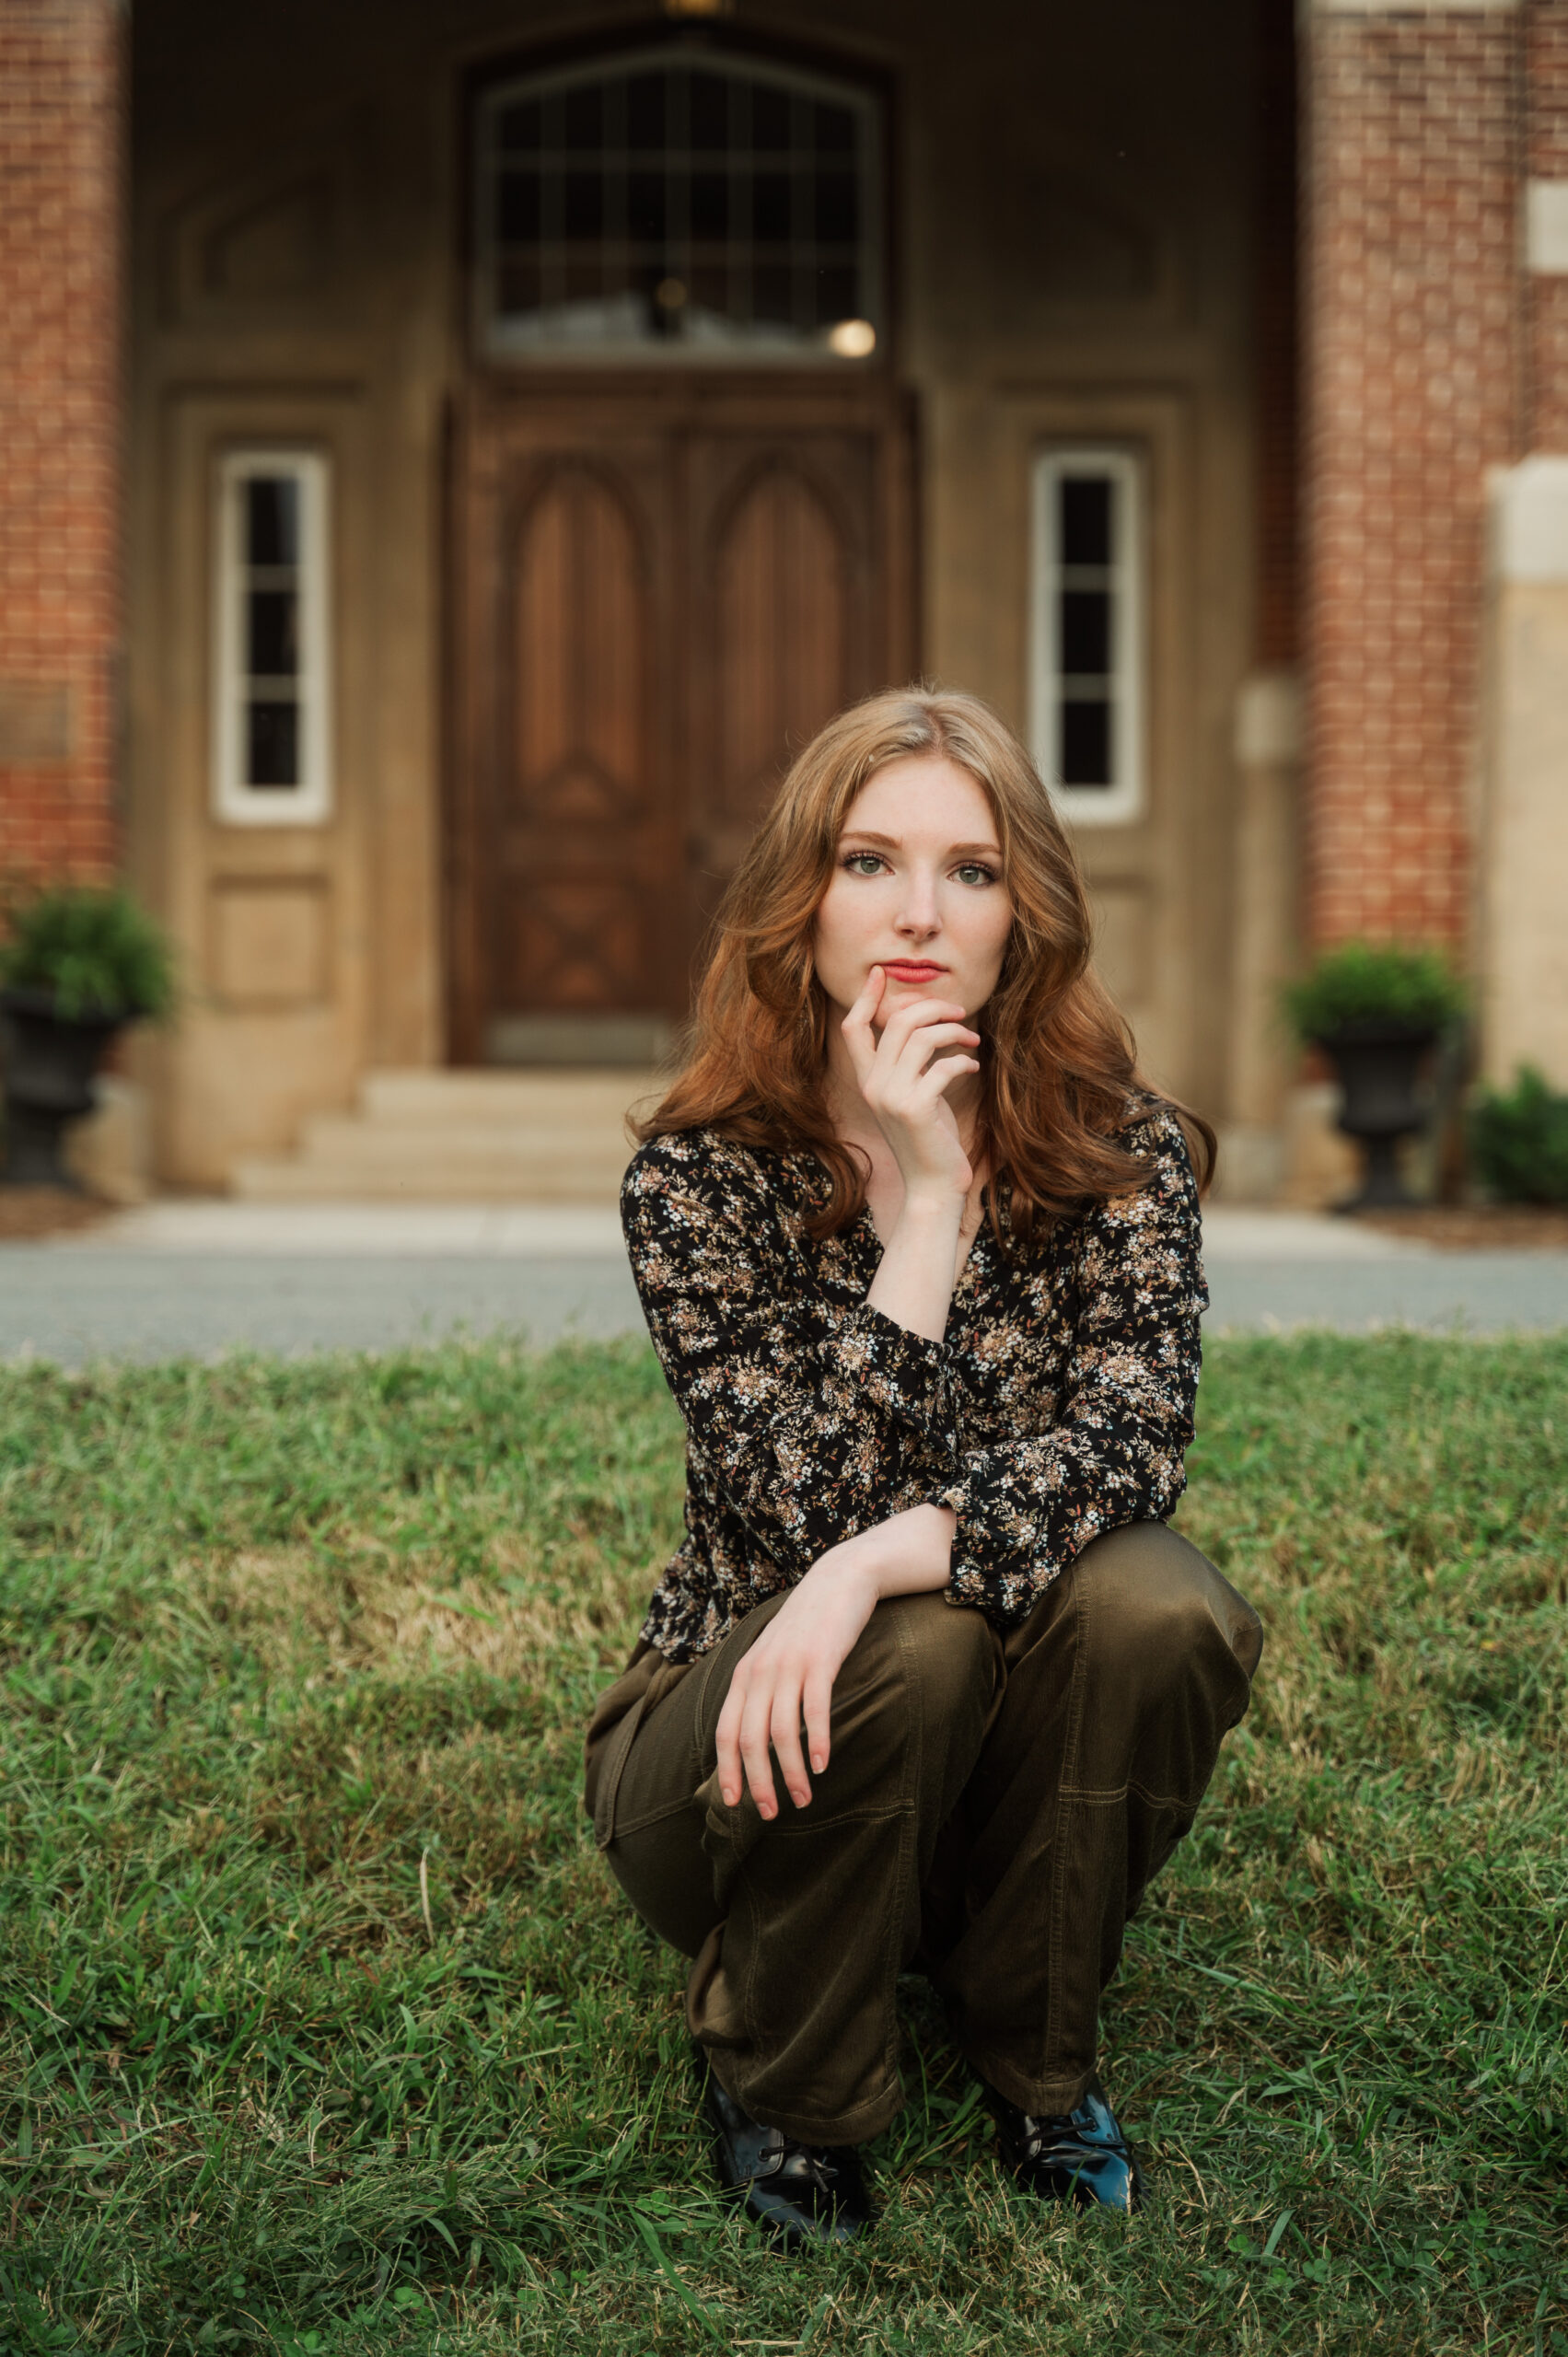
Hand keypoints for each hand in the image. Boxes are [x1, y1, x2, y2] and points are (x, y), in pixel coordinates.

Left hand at [715, 1551, 879, 1817]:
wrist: (838, 1580)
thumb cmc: (807, 1627)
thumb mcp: (772, 1655)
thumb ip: (760, 1689)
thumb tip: (754, 1737)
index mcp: (744, 1674)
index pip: (726, 1732)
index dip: (727, 1770)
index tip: (735, 1804)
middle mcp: (760, 1671)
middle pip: (750, 1739)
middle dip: (759, 1782)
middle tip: (771, 1813)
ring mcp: (789, 1665)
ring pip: (781, 1731)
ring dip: (791, 1772)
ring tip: (803, 1799)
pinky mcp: (820, 1660)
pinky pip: (813, 1708)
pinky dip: (816, 1741)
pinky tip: (822, 1765)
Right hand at [841, 967, 978, 1201]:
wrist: (933, 1188)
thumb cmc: (930, 1140)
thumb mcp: (913, 1096)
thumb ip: (910, 1064)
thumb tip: (926, 1023)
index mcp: (866, 1080)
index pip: (853, 1028)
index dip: (865, 997)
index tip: (881, 973)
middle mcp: (872, 1086)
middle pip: (896, 1022)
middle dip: (932, 1007)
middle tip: (959, 1011)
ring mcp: (891, 1097)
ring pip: (921, 1037)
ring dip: (954, 1031)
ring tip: (972, 1039)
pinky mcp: (915, 1108)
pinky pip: (942, 1065)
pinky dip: (963, 1061)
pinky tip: (973, 1067)